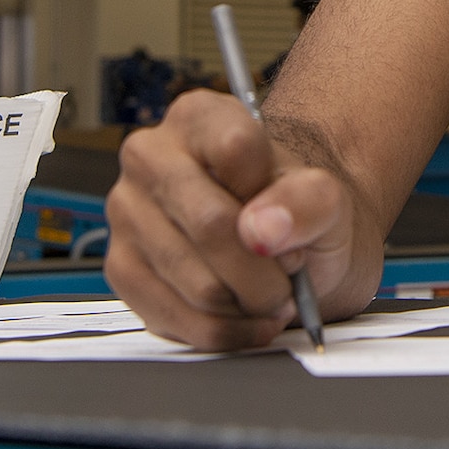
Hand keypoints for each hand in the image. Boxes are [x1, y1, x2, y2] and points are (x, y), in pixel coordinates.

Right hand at [105, 89, 353, 348]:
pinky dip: (227, 331)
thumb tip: (261, 231)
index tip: (294, 223)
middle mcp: (149, 158)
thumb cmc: (295, 209)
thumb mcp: (326, 195)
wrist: (282, 242)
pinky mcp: (122, 271)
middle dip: (267, 269)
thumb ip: (307, 200)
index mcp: (197, 117)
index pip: (237, 149)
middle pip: (213, 225)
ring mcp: (128, 214)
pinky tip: (247, 316)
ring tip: (269, 290)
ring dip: (251, 304)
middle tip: (291, 275)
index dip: (277, 200)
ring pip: (199, 283)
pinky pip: (179, 320)